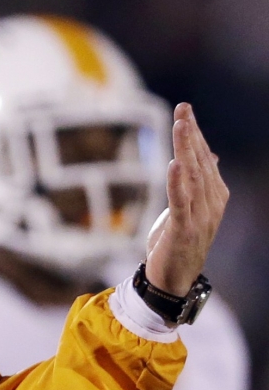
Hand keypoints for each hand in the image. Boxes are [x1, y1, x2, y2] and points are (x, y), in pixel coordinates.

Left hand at [145, 103, 228, 295]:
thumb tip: (211, 155)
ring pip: (192, 177)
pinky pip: (181, 202)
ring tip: (181, 127)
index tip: (185, 110)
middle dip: (191, 135)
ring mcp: (200, 217)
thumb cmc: (179, 242)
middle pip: (200, 163)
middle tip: (183, 109)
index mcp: (214, 196)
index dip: (195, 135)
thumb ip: (199, 182)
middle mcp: (212, 203)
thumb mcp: (190, 208)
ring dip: (186, 151)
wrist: (173, 280)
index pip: (204, 158)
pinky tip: (174, 164)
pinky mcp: (184, 230)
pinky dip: (177, 182)